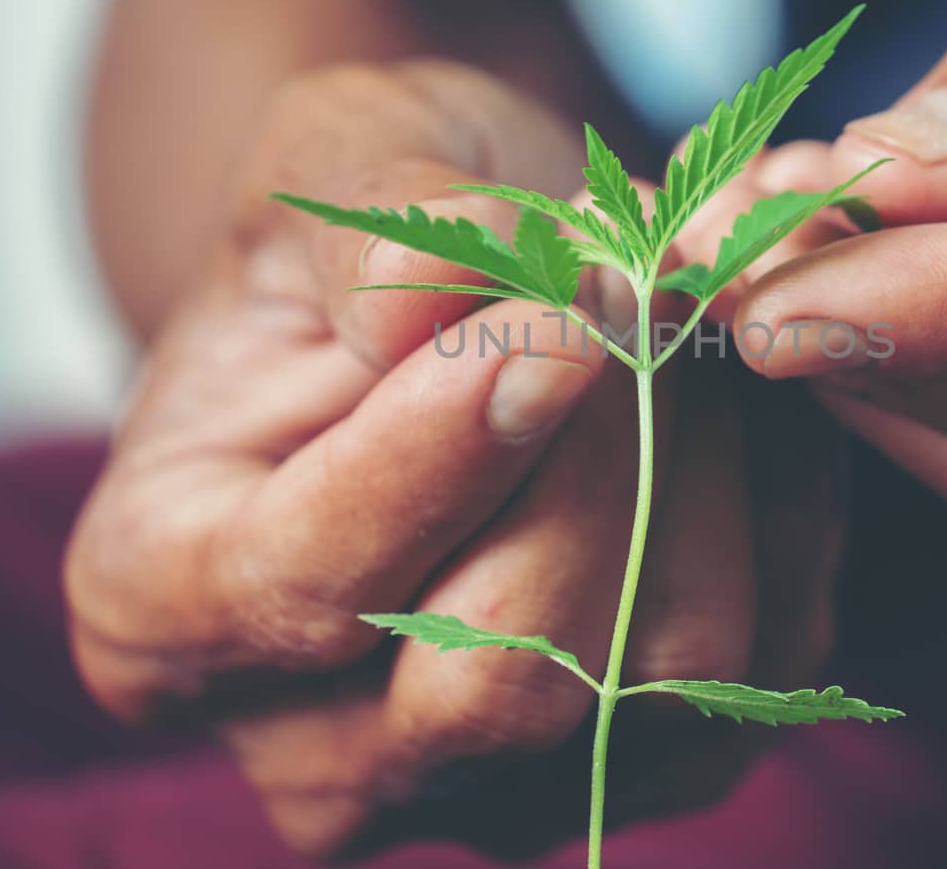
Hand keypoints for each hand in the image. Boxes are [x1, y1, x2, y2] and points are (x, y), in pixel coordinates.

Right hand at [64, 63, 843, 855]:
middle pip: (497, 675)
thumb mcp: (335, 161)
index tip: (561, 314)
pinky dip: (784, 512)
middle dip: (603, 460)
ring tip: (686, 328)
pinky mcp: (646, 764)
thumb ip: (368, 226)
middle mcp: (311, 745)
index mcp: (161, 603)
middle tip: (643, 291)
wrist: (469, 299)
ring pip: (661, 679)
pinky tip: (745, 399)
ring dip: (708, 469)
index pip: (307, 582)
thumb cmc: (375, 238)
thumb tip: (442, 289)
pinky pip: (768, 665)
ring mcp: (489, 785)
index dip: (449, 449)